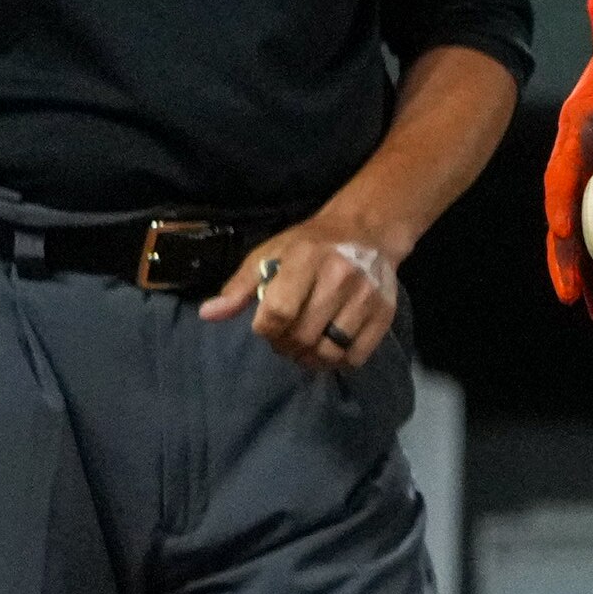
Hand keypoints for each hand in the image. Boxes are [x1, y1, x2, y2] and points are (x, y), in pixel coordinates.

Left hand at [201, 215, 399, 370]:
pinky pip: (355, 357)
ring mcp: (366, 296)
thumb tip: (208, 314)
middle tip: (285, 335)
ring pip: (328, 352)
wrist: (366, 231)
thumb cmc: (310, 245)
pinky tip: (328, 346)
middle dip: (285, 345)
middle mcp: (340, 276)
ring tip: (305, 343)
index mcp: (307, 258)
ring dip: (309, 357)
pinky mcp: (384, 313)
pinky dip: (337, 361)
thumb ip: (240, 287)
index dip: (265, 329)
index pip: (278, 313)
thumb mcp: (270, 254)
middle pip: (302, 337)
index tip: (266, 324)